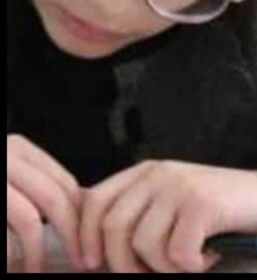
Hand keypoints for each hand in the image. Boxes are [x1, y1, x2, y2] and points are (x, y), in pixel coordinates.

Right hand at [6, 134, 83, 272]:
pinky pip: (9, 226)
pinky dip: (14, 254)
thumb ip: (34, 189)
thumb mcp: (9, 178)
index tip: (89, 241)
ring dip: (40, 251)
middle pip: (57, 197)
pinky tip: (16, 267)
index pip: (66, 183)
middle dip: (74, 234)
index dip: (81, 215)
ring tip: (38, 270)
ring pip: (31, 217)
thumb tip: (78, 219)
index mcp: (18, 149)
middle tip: (82, 261)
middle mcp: (5, 154)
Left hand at [80, 160, 256, 272]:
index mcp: (146, 172)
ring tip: (188, 260)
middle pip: (114, 226)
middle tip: (145, 275)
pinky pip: (177, 253)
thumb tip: (91, 245)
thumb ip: (136, 212)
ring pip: (144, 245)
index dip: (85, 236)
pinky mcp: (201, 204)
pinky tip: (208, 256)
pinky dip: (192, 265)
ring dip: (164, 267)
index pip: (96, 201)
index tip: (90, 263)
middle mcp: (160, 174)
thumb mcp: (169, 202)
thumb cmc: (216, 209)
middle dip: (122, 263)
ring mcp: (181, 186)